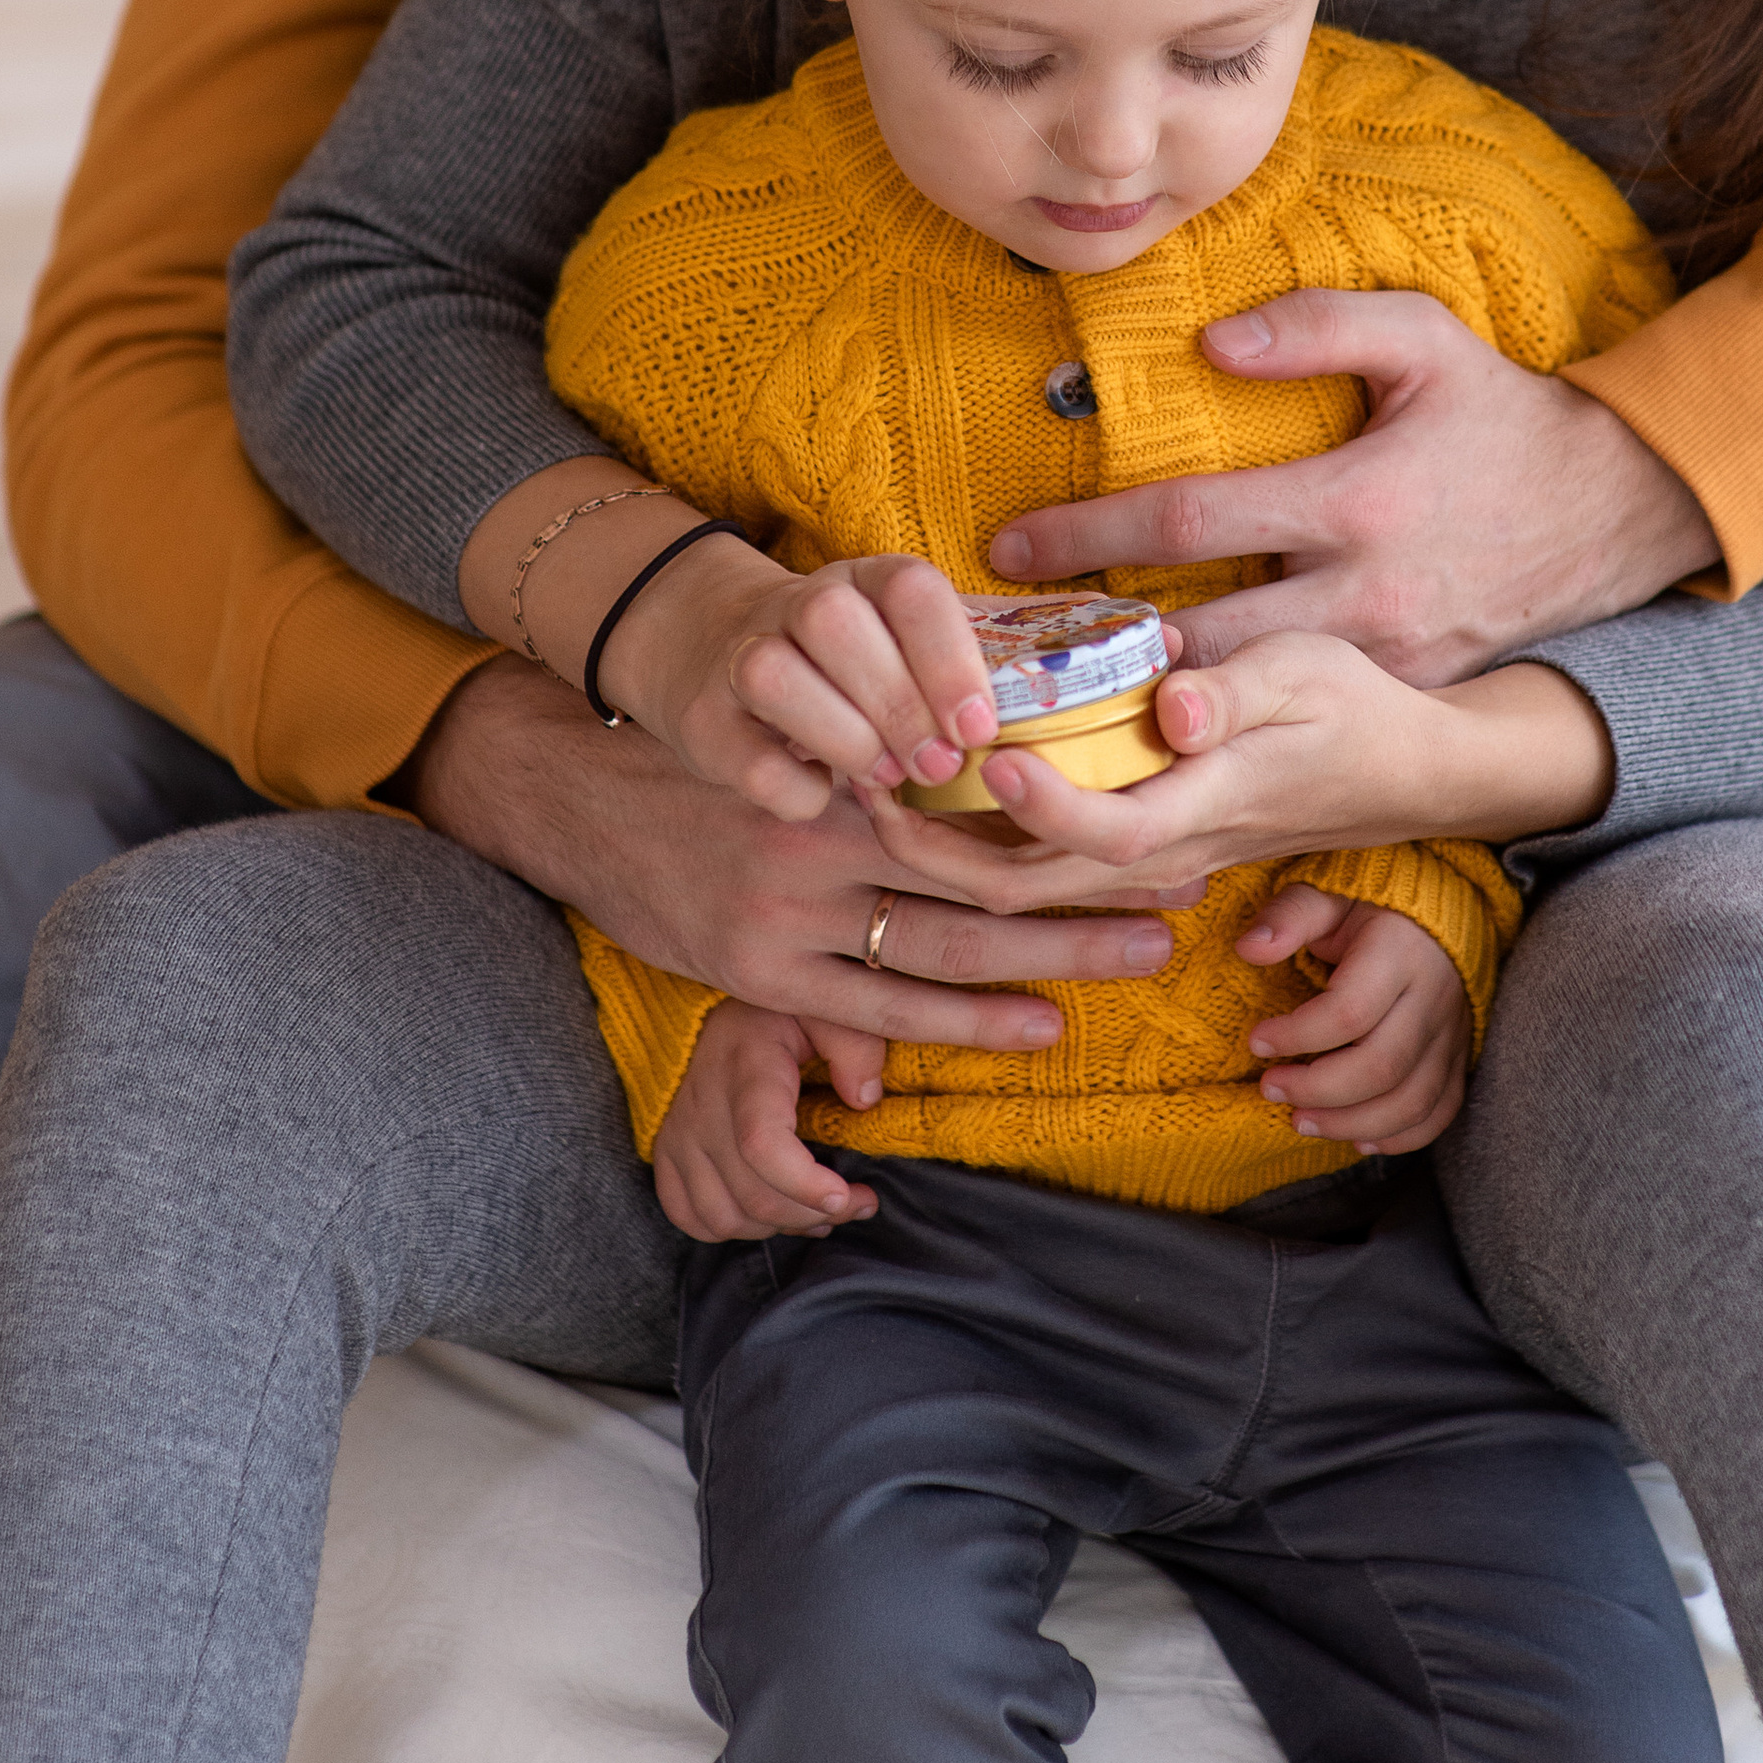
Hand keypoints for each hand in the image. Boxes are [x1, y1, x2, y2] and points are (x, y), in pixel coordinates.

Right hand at [399, 658, 1198, 1039]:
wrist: (580, 791)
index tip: (1151, 817)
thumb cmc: (720, 757)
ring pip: (947, 944)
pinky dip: (964, 1021)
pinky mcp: (759, 972)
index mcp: (850, 765)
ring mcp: (793, 913)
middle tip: (1183, 895)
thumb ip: (889, 762)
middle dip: (1088, 890)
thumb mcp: (807, 738)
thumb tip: (1001, 763)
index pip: (981, 795)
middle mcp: (830, 837)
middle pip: (985, 871)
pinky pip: (879, 1006)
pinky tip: (1038, 1023)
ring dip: (1054, 956)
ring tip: (1140, 954)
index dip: (1070, 813)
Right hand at [457, 457, 1001, 821]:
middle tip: (940, 766)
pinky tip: (823, 793)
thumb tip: (1023, 745)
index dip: (948, 657)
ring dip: (844, 737)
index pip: (908, 588)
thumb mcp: (901, 651)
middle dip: (899, 703)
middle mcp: (797, 604)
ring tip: (886, 777)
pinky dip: (794, 788)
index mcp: (863, 580)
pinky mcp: (703, 721)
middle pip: (836, 623)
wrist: (717, 651)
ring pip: (776, 676)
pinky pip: (748, 757)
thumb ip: (950, 681)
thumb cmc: (849, 669)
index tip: (979, 726)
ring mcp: (738, 656)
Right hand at [653, 1002, 888, 1242]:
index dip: (804, 1183)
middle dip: (816, 1214)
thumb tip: (865, 1099)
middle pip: (753, 1195)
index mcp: (747, 1071)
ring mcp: (678, 1136)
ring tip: (819, 1210)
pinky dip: (733, 1229)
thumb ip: (854, 1046)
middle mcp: (704, 1109)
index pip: (761, 1143)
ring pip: (725, 1219)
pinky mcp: (666, 1154)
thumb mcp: (824, 1010)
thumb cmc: (777, 1014)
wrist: (710, 1012)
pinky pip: (690, 1218)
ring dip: (779, 1227)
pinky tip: (771, 1213)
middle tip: (859, 1203)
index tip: (847, 1195)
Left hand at [850, 634, 1610, 912]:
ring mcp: (1153, 864)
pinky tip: (932, 800)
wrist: (1407, 773)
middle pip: (1031, 890)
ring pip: (1026, 893)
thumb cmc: (1354, 707)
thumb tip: (1173, 706)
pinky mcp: (1144, 854)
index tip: (983, 761)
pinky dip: (978, 850)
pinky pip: (1044, 876)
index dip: (1036, 811)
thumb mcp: (1309, 672)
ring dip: (942, 855)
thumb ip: (1237, 692)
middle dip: (938, 850)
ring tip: (868, 792)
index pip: (1102, 836)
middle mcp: (1167, 855)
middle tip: (862, 787)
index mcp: (1202, 809)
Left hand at [986, 292, 1717, 679]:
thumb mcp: (1426, 339)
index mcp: (1355, 498)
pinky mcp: (1403, 697)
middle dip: (1091, 658)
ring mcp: (1385, 660)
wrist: (1618, 510)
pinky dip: (1218, 732)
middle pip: (1194, 638)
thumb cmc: (1502, 416)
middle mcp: (1363, 595)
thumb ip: (1318, 325)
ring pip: (1239, 704)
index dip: (1090, 533)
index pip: (1190, 518)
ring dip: (1140, 711)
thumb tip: (1210, 343)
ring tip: (1044, 709)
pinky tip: (1146, 733)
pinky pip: (1294, 724)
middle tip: (998, 662)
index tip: (1008, 546)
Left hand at [1238, 897, 1472, 1152]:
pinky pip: (1440, 1111)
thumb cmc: (1368, 907)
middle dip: (1318, 1090)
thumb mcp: (1328, 896)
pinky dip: (1399, 1136)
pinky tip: (1356, 1138)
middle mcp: (1433, 996)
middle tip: (1271, 1090)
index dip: (1297, 1036)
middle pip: (1381, 1066)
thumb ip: (1290, 915)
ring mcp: (1452, 1032)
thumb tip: (1248, 947)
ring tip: (1301, 1121)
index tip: (1256, 1041)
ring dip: (1351, 1123)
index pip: (1349, 1012)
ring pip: (1411, 1100)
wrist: (1436, 916)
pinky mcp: (1458, 1055)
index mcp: (1399, 951)